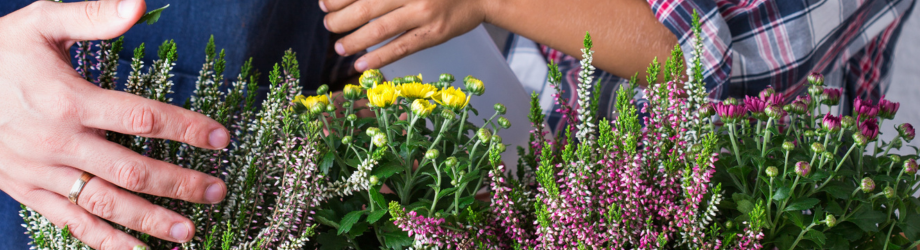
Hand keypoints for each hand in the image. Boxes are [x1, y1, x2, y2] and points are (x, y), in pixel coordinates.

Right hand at [0, 0, 229, 248]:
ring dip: (149, 220)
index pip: (141, 117)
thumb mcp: (41, 22)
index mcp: (68, 99)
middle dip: (179, 183)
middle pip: (131, 169)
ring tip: (189, 230)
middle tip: (217, 190)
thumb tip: (137, 4)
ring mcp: (42, 172)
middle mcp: (58, 141)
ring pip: (105, 203)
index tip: (221, 137)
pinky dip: (106, 242)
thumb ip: (93, 16)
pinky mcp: (28, 191)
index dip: (186, 128)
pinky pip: (72, 222)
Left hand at [321, 0, 492, 71]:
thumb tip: (356, 2)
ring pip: (380, 28)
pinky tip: (361, 64)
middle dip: (341, 18)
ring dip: (354, 39)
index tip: (324, 4)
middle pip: (367, 7)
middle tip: (328, 25)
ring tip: (339, 47)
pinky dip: (379, 57)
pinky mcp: (433, 34)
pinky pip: (401, 47)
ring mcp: (423, 13)